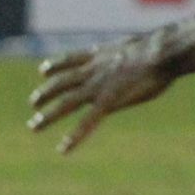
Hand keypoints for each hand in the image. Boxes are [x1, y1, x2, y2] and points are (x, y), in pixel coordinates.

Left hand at [30, 32, 173, 153]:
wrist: (161, 52)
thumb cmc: (161, 47)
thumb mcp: (140, 45)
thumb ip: (132, 51)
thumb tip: (146, 49)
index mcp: (100, 56)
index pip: (71, 59)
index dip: (55, 65)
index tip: (43, 71)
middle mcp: (92, 70)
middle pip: (61, 82)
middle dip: (45, 93)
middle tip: (33, 103)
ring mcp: (97, 87)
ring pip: (65, 103)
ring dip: (48, 116)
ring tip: (33, 127)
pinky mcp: (108, 102)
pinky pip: (87, 122)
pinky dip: (74, 137)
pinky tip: (63, 149)